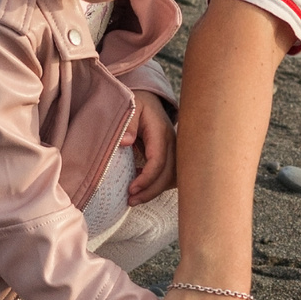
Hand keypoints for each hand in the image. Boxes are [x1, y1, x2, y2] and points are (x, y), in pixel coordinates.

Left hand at [126, 90, 176, 204]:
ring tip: (135, 199)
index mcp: (160, 132)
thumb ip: (128, 123)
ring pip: (172, 178)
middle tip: (131, 201)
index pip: (159, 161)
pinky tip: (142, 188)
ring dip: (155, 191)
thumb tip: (126, 142)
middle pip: (168, 174)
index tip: (131, 189)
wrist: (150, 98)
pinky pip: (170, 175)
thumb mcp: (130, 106)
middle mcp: (172, 143)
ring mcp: (174, 150)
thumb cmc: (137, 103)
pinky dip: (158, 185)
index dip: (146, 178)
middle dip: (150, 191)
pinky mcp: (172, 155)